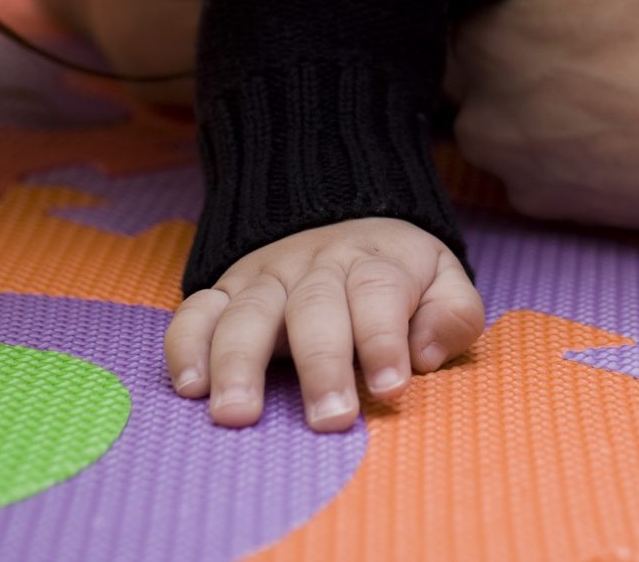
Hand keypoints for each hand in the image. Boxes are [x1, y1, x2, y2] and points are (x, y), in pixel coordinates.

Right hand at [162, 218, 482, 430]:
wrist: (344, 218)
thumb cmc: (397, 275)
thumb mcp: (442, 281)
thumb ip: (452, 315)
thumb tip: (425, 352)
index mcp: (374, 264)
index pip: (378, 296)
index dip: (383, 341)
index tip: (390, 388)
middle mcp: (316, 268)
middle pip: (314, 308)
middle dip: (321, 364)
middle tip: (329, 419)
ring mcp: (265, 278)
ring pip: (248, 312)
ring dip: (239, 362)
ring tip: (238, 415)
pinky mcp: (226, 292)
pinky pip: (196, 312)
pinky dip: (186, 345)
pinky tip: (190, 388)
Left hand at [365, 0, 638, 231]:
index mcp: (472, 60)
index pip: (423, 16)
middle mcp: (486, 134)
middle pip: (460, 71)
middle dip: (491, 35)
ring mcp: (537, 180)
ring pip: (505, 116)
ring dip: (529, 85)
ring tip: (590, 40)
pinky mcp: (586, 212)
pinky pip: (553, 159)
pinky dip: (571, 127)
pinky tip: (617, 90)